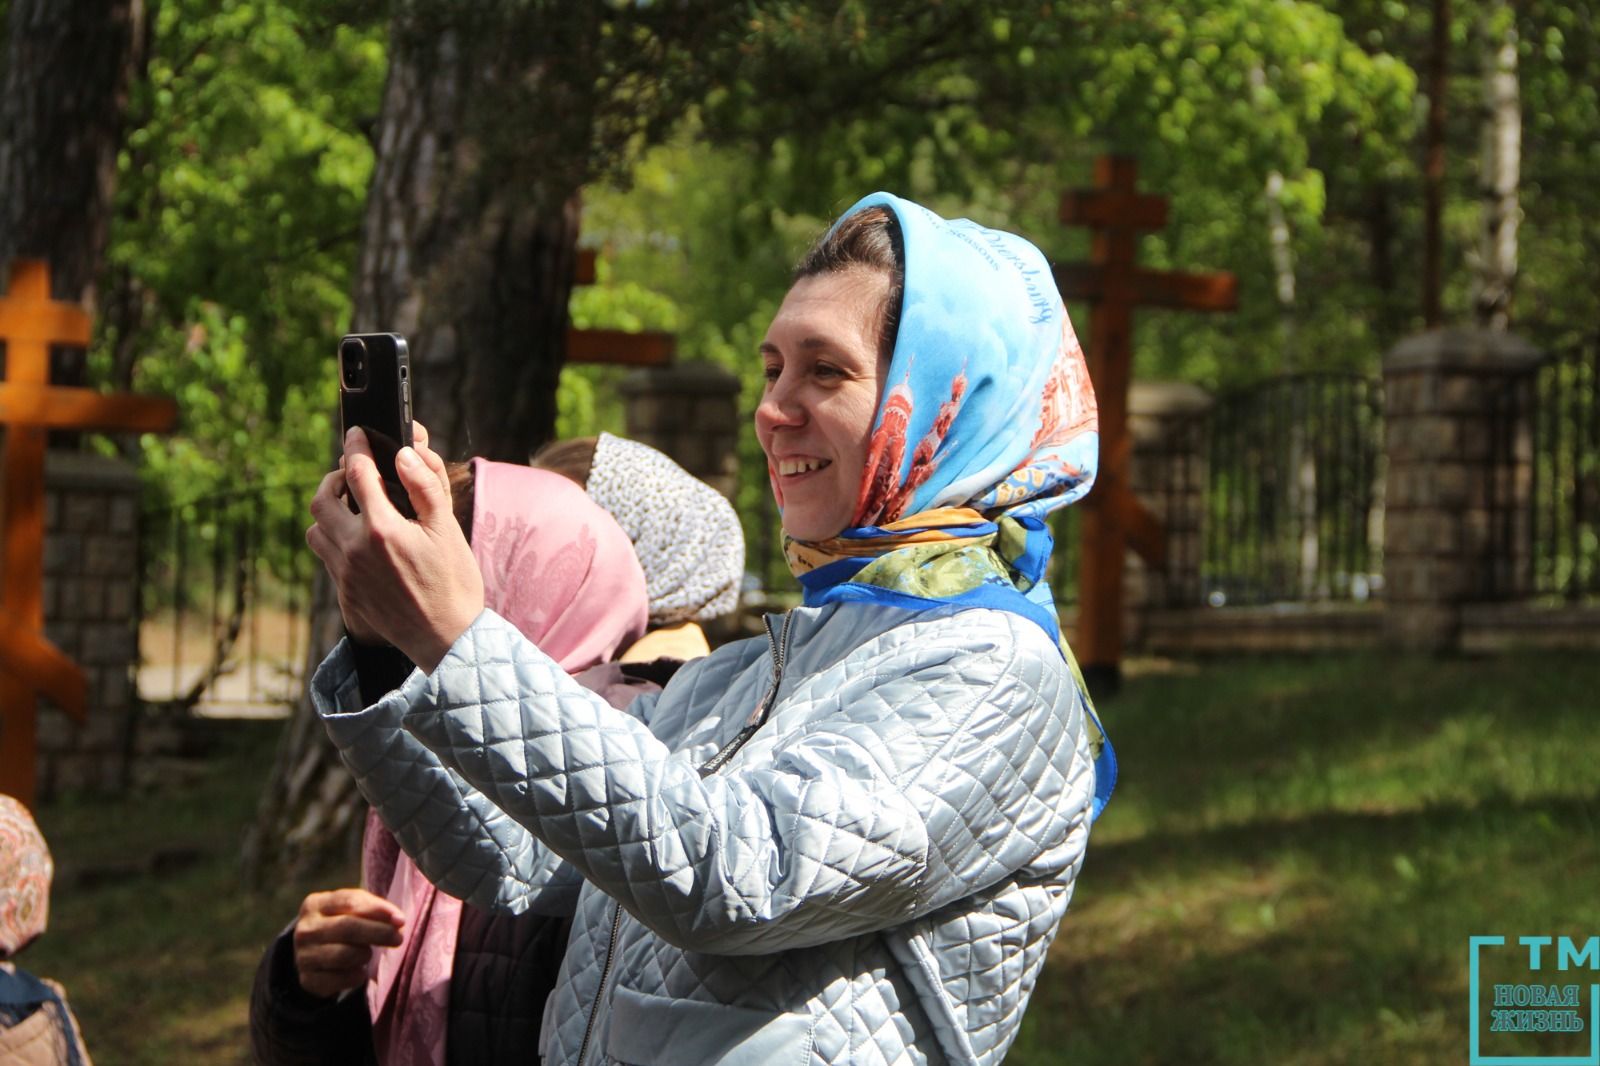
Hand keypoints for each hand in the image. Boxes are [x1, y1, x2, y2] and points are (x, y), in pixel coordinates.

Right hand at [291, 888, 405, 999]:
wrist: (313, 956)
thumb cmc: (342, 924)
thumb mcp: (352, 910)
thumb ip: (374, 909)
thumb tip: (398, 921)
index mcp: (315, 904)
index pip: (350, 901)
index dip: (378, 910)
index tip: (400, 920)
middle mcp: (305, 929)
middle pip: (347, 927)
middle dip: (379, 932)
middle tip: (398, 938)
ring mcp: (303, 955)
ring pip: (344, 955)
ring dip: (365, 954)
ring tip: (369, 953)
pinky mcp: (308, 979)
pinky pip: (340, 979)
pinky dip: (356, 976)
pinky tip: (360, 971)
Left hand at [307, 420, 484, 671]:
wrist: (447, 638)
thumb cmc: (454, 582)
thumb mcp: (447, 529)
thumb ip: (425, 487)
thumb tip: (404, 454)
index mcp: (382, 529)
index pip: (358, 473)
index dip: (357, 447)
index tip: (358, 434)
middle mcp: (355, 550)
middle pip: (323, 499)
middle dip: (335, 478)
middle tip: (351, 473)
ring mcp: (346, 574)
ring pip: (316, 530)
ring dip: (329, 512)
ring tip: (351, 508)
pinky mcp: (345, 594)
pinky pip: (326, 557)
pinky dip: (335, 540)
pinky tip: (359, 541)